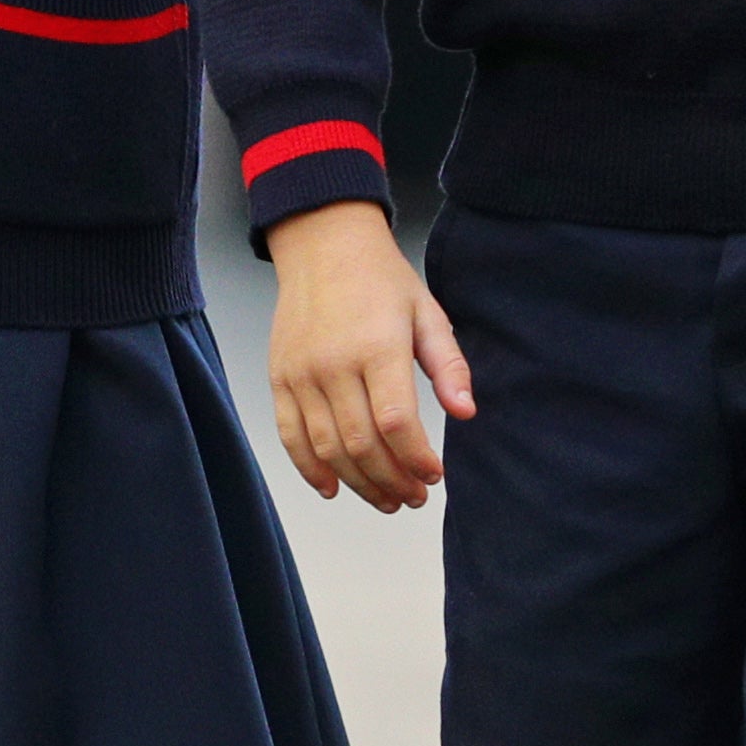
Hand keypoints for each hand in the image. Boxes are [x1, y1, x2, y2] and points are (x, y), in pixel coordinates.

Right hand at [263, 197, 473, 512]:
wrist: (323, 246)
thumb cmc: (380, 280)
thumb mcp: (427, 313)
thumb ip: (448, 365)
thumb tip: (465, 411)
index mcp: (377, 347)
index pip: (396, 423)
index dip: (415, 459)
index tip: (433, 475)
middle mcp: (334, 364)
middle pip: (361, 444)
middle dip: (392, 481)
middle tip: (413, 497)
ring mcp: (302, 374)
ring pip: (327, 449)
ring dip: (358, 484)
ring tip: (385, 499)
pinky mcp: (280, 379)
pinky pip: (291, 436)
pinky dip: (310, 469)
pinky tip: (333, 488)